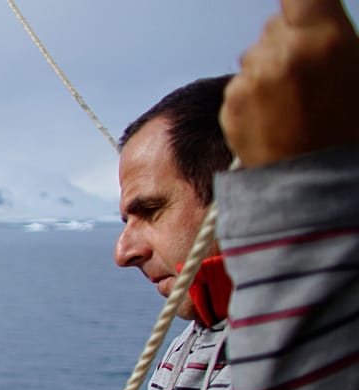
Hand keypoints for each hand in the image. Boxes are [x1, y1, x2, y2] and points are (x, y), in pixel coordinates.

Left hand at [221, 0, 358, 167]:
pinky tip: (276, 117)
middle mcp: (281, 55)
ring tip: (295, 102)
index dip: (304, 2)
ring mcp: (251, 80)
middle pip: (276, 24)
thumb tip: (315, 15)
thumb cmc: (348, 130)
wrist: (317, 184)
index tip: (305, 7)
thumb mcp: (358, 70)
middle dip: (290, 39)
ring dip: (270, 66)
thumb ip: (333, 36)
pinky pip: (241, 83)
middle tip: (312, 72)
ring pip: (255, 53)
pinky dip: (254, 93)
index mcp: (324, 39)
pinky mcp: (230, 104)